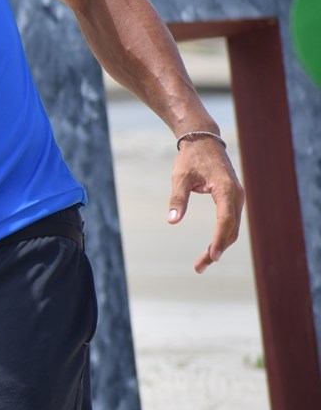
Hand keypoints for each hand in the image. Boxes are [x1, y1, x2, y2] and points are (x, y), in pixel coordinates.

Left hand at [169, 134, 243, 273]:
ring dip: (220, 246)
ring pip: (232, 228)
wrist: (204, 141)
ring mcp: (236, 198)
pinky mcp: (232, 199)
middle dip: (217, 250)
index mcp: (225, 190)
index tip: (212, 256)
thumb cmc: (191, 158)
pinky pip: (230, 221)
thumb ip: (177, 199)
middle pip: (231, 229)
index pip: (225, 220)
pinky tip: (212, 248)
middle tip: (200, 268)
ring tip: (202, 263)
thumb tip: (172, 221)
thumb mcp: (180, 177)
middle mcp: (236, 195)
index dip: (219, 240)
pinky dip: (222, 236)